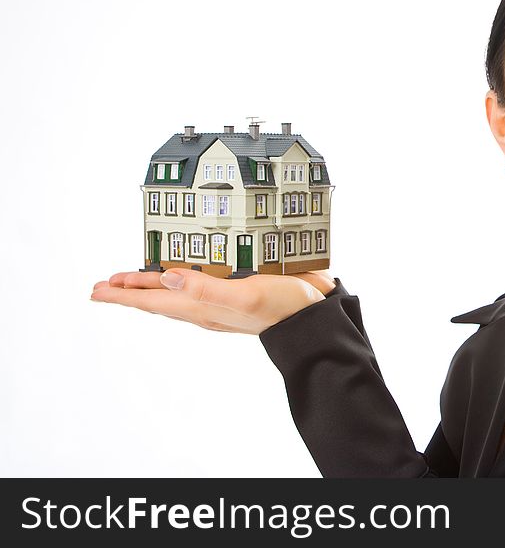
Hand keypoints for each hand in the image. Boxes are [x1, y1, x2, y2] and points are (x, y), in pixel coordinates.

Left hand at [90, 269, 337, 334]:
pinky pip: (200, 285)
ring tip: (134, 281)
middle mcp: (208, 305)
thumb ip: (205, 288)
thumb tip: (166, 278)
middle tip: (105, 285)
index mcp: (204, 307)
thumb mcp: (245, 296)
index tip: (99, 289)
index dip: (125, 294)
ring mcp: (223, 300)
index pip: (154, 301)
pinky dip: (183, 278)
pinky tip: (185, 274)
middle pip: (160, 298)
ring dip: (154, 286)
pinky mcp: (239, 290)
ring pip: (177, 293)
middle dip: (131, 291)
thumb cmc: (284, 309)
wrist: (316, 318)